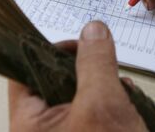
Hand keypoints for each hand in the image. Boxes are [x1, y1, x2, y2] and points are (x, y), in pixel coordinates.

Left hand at [8, 21, 146, 131]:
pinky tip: (127, 109)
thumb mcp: (102, 105)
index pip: (26, 71)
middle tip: (106, 69)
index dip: (51, 50)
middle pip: (55, 81)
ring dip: (103, 88)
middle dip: (86, 71)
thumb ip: (96, 63)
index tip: (79, 44)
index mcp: (29, 126)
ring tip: (122, 94)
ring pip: (78, 96)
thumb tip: (93, 31)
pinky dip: (111, 106)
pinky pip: (93, 114)